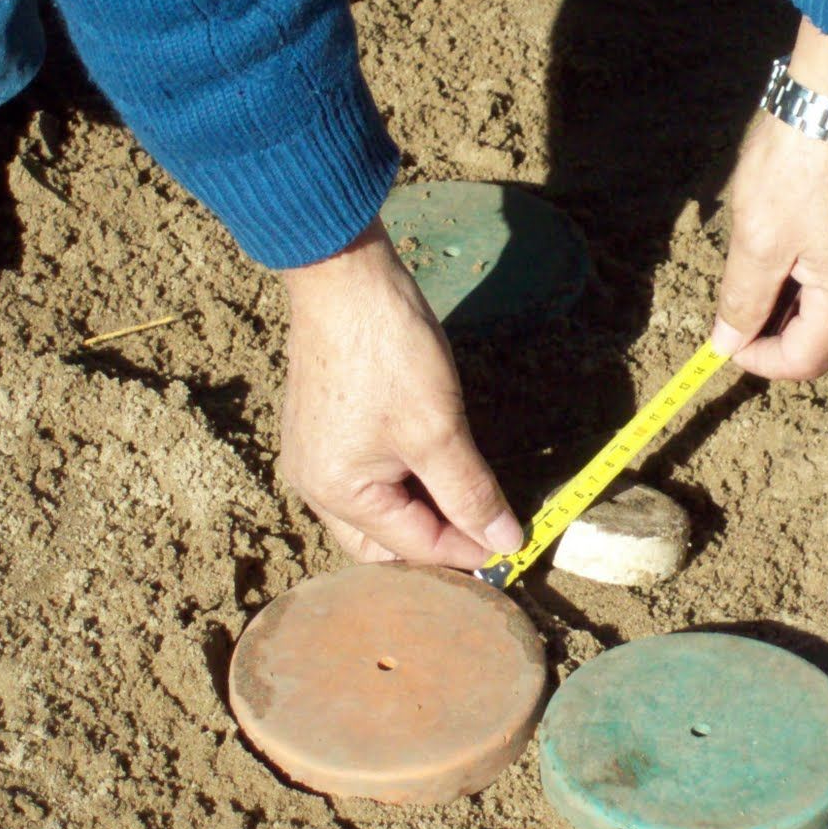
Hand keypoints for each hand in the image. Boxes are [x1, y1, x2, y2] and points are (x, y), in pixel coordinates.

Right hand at [277, 220, 523, 566]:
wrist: (345, 277)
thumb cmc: (389, 352)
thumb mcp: (440, 430)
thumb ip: (471, 493)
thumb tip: (504, 541)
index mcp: (337, 493)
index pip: (412, 547)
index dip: (466, 551)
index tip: (512, 548)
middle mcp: (315, 485)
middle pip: (383, 543)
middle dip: (435, 545)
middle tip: (489, 533)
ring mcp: (315, 456)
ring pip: (375, 513)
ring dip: (421, 515)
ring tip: (470, 504)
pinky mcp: (323, 430)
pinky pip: (366, 479)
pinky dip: (404, 486)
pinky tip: (438, 472)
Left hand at [712, 19, 827, 379]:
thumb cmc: (798, 160)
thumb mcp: (756, 237)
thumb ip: (743, 299)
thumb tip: (728, 342)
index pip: (808, 361)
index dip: (761, 360)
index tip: (728, 339)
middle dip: (790, 337)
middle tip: (748, 308)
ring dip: (814, 303)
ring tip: (774, 268)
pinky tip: (808, 232)